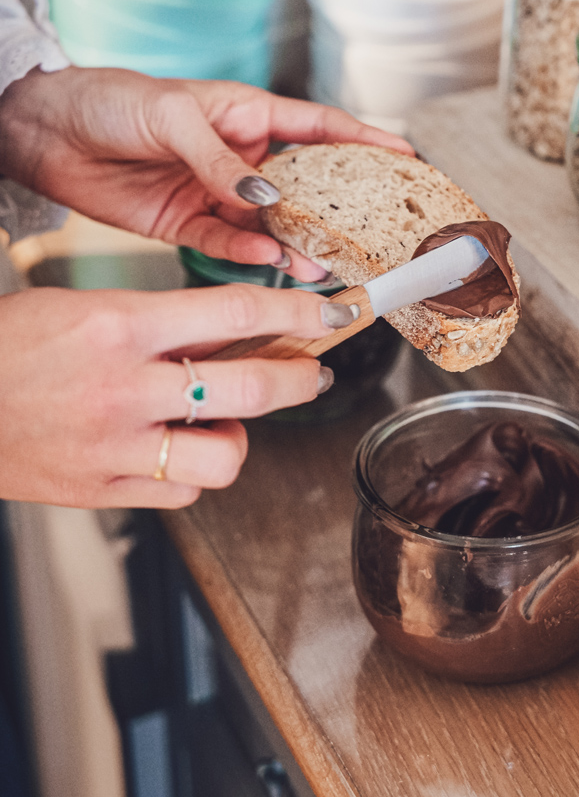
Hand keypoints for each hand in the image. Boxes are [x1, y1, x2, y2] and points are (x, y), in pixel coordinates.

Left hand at [0, 67, 413, 280]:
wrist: (44, 131)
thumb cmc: (109, 99)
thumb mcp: (172, 115)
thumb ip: (220, 160)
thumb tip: (267, 197)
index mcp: (247, 113)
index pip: (321, 128)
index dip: (366, 141)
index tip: (407, 159)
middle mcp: (240, 156)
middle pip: (304, 187)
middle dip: (338, 210)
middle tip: (368, 235)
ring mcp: (216, 193)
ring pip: (272, 225)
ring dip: (296, 245)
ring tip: (319, 266)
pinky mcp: (186, 224)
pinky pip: (229, 244)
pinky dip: (250, 255)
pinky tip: (268, 263)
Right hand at [0, 282, 345, 507]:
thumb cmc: (9, 348)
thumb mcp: (83, 306)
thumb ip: (159, 320)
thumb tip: (236, 328)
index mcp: (118, 326)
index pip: (236, 312)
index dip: (296, 312)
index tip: (329, 313)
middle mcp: (123, 388)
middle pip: (250, 385)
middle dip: (300, 378)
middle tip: (314, 373)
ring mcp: (114, 447)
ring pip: (225, 454)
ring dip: (239, 435)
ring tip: (219, 418)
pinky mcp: (102, 490)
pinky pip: (183, 490)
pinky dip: (192, 472)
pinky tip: (176, 449)